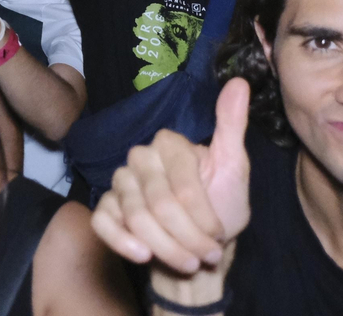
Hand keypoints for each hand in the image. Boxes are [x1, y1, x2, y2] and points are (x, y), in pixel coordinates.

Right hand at [92, 78, 250, 275]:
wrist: (200, 250)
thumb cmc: (221, 207)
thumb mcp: (235, 169)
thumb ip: (232, 126)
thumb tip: (239, 82)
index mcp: (168, 143)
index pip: (181, 182)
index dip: (201, 213)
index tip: (219, 234)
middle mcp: (139, 157)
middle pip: (158, 203)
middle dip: (187, 237)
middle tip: (207, 254)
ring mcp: (119, 182)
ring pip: (134, 217)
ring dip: (165, 248)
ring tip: (189, 261)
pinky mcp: (105, 207)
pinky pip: (102, 222)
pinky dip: (123, 242)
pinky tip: (144, 256)